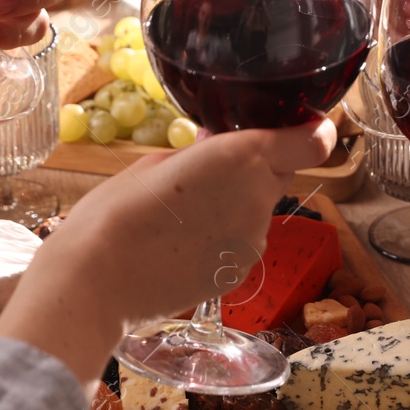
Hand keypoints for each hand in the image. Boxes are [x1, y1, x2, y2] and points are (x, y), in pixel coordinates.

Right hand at [0, 121, 337, 383]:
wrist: (97, 282)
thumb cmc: (115, 212)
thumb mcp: (160, 161)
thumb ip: (205, 153)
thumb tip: (219, 146)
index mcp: (242, 158)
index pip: (312, 141)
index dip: (310, 132)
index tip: (299, 127)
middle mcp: (259, 198)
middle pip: (280, 172)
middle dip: (257, 167)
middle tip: (209, 170)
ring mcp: (253, 241)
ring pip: (260, 209)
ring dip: (238, 204)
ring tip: (186, 212)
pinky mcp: (240, 272)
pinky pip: (244, 241)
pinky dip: (225, 237)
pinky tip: (184, 242)